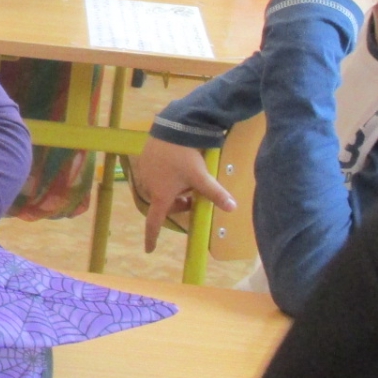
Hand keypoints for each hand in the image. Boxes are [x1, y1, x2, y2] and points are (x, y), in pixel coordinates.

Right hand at [131, 137, 235, 252]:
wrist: (171, 128)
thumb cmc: (184, 156)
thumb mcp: (201, 176)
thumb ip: (215, 193)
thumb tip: (232, 208)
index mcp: (162, 196)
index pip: (154, 223)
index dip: (152, 238)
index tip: (149, 250)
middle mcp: (150, 188)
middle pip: (163, 205)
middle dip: (177, 205)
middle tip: (191, 198)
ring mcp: (145, 174)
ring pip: (160, 191)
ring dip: (172, 191)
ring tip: (185, 180)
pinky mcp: (145, 161)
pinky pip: (155, 177)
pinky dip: (165, 179)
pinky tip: (176, 166)